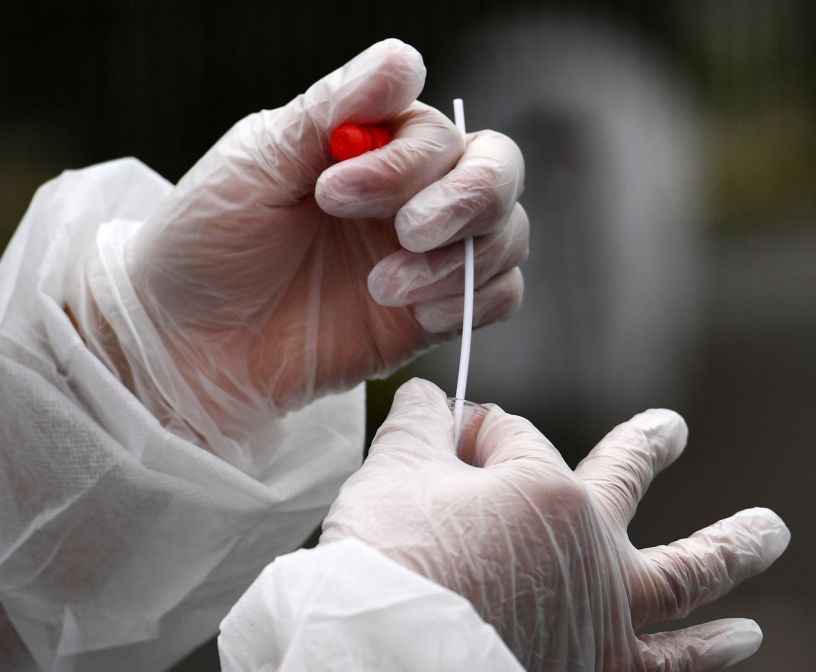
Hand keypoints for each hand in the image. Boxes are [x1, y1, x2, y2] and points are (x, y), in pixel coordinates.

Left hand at [79, 40, 526, 443]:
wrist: (187, 348)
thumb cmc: (206, 244)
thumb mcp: (256, 162)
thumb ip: (332, 110)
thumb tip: (405, 60)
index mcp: (371, 144)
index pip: (436, 130)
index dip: (405, 159)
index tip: (333, 192)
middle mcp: (413, 192)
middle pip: (497, 170)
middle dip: (465, 200)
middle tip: (404, 234)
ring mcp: (430, 255)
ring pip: (508, 233)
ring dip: (459, 260)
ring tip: (382, 288)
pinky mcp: (436, 314)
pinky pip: (500, 296)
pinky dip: (471, 301)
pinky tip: (409, 311)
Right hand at [320, 379, 790, 671]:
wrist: (387, 669)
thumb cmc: (386, 564)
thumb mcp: (390, 475)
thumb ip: (418, 429)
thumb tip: (426, 396)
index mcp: (542, 484)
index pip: (515, 441)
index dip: (478, 435)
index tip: (450, 439)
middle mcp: (590, 538)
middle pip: (627, 476)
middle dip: (648, 448)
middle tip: (673, 429)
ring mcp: (605, 605)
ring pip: (691, 570)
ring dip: (735, 545)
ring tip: (773, 530)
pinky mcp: (602, 669)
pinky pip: (671, 661)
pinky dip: (710, 649)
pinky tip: (749, 636)